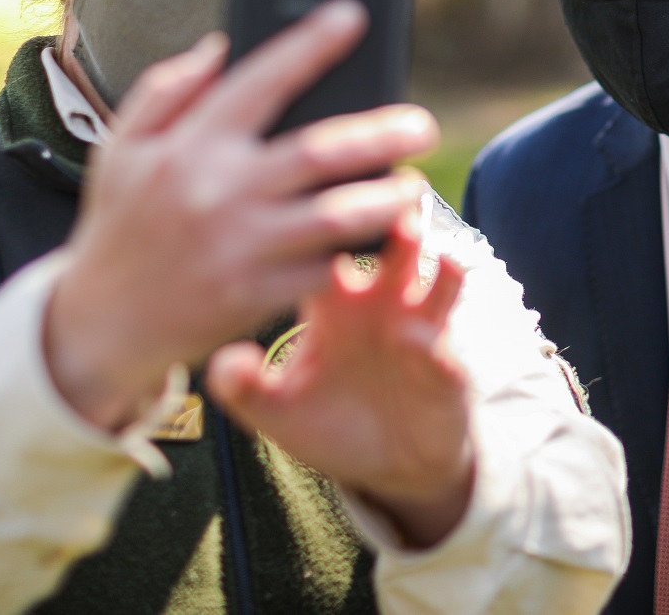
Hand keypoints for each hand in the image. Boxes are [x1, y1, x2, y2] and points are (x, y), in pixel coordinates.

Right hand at [43, 0, 438, 430]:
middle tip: (423, 124)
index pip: (262, 79)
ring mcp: (242, 247)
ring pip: (338, 215)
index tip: (353, 15)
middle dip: (383, 132)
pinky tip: (379, 236)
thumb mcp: (120, 149)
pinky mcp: (258, 296)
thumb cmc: (120, 226)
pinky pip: (325, 267)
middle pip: (321, 150)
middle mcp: (220, 191)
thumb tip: (220, 46)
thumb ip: (166, 90)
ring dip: (387, 197)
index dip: (311, 43)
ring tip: (411, 185)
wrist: (99, 325)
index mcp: (189, 146)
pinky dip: (356, 251)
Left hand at [206, 194, 476, 548]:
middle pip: (391, 247)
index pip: (328, 249)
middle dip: (393, 221)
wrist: (388, 465)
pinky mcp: (446, 368)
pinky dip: (438, 342)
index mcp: (334, 303)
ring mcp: (419, 330)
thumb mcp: (276, 411)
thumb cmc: (328, 423)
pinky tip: (425, 342)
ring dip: (435, 263)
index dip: (324, 226)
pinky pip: (446, 348)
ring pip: (435, 281)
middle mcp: (381, 304)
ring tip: (430, 251)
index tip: (313, 203)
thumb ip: (244, 388)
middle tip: (389, 204)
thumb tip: (222, 363)